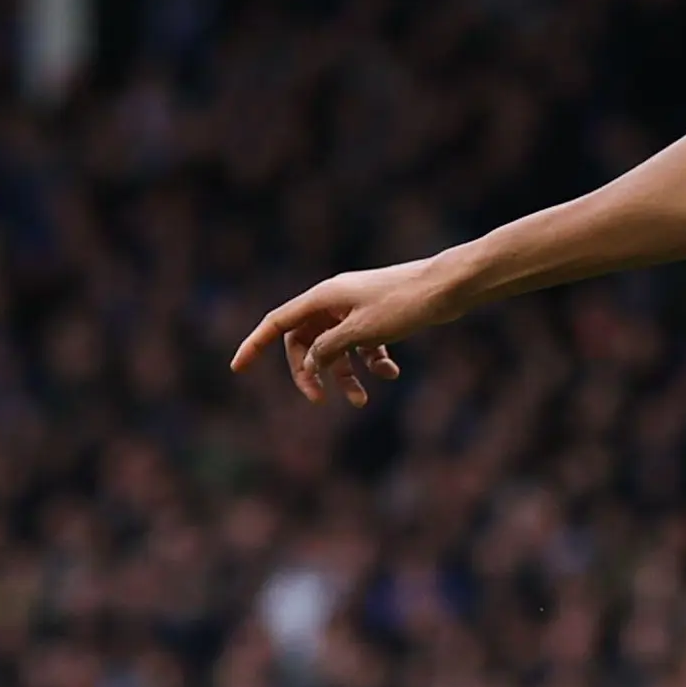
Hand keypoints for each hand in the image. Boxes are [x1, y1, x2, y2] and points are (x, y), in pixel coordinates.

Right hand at [231, 257, 468, 406]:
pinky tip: (389, 375)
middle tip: (319, 399)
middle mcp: (335, 300)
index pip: (277, 323)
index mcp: (323, 297)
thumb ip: (329, 349)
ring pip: (337, 347)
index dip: (254, 345)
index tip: (237, 369)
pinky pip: (363, 344)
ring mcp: (357, 308)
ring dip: (345, 375)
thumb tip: (310, 364)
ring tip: (361, 401)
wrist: (448, 286)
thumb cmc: (405, 303)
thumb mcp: (362, 331)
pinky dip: (371, 362)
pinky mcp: (379, 316)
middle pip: (306, 341)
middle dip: (311, 371)